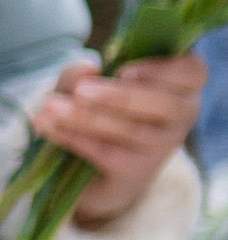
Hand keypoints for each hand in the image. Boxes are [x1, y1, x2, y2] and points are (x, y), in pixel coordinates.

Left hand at [34, 55, 207, 227]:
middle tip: (81, 92)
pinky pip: (106, 152)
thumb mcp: (87, 86)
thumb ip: (82, 74)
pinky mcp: (137, 171)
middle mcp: (179, 115)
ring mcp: (161, 145)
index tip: (124, 71)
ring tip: (50, 107)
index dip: (163, 70)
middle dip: (120, 97)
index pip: (192, 71)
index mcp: (177, 85)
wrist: (94, 172)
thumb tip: (86, 67)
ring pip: (130, 130)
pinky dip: (72, 137)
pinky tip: (46, 125)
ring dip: (86, 117)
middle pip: (165, 104)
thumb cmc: (98, 112)